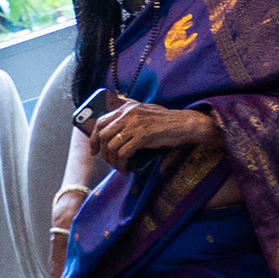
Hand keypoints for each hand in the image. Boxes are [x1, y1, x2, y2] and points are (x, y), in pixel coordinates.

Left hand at [80, 101, 216, 163]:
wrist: (185, 124)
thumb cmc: (166, 122)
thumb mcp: (145, 112)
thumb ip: (131, 114)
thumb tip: (116, 123)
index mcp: (127, 108)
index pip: (101, 121)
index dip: (94, 138)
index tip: (95, 150)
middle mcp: (128, 114)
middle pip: (103, 136)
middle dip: (102, 153)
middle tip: (109, 162)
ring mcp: (135, 125)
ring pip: (111, 146)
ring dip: (113, 162)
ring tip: (120, 168)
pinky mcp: (142, 136)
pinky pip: (123, 153)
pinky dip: (122, 164)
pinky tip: (126, 169)